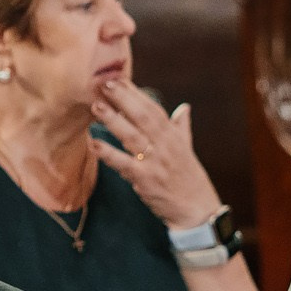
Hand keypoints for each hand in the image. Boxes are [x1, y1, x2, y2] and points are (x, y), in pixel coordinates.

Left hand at [88, 80, 224, 228]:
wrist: (197, 210)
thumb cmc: (189, 179)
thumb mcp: (188, 150)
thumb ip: (182, 128)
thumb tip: (184, 108)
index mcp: (173, 137)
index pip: (153, 109)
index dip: (136, 93)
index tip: (119, 79)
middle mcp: (166, 146)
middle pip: (142, 117)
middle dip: (123, 99)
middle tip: (104, 84)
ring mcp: (156, 162)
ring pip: (132, 136)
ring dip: (113, 120)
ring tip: (96, 106)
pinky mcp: (146, 180)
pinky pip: (124, 164)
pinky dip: (108, 154)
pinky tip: (94, 144)